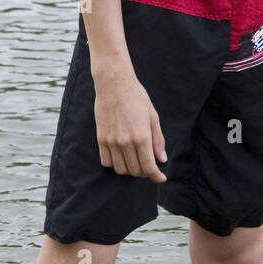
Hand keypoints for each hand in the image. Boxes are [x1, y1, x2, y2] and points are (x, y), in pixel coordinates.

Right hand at [92, 66, 167, 180]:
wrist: (114, 85)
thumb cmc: (137, 98)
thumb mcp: (153, 117)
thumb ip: (158, 140)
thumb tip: (161, 160)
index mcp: (141, 137)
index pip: (149, 168)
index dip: (156, 177)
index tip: (160, 178)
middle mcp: (126, 142)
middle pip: (135, 171)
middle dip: (145, 173)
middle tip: (150, 166)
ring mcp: (111, 142)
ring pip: (120, 169)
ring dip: (130, 170)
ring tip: (136, 161)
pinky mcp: (101, 139)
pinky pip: (107, 162)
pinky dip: (115, 164)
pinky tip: (122, 157)